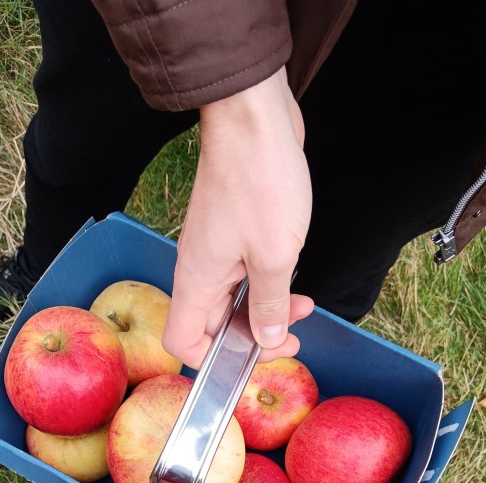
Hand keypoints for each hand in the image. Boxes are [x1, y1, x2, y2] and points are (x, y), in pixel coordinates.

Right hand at [162, 68, 313, 368]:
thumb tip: (268, 338)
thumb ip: (270, 305)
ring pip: (232, 301)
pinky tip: (292, 277)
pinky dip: (267, 285)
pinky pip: (242, 275)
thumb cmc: (259, 180)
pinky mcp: (230, 233)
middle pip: (213, 326)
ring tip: (302, 306)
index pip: (183, 342)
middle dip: (255, 336)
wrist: (253, 118)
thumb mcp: (275, 257)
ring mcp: (213, 251)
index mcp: (197, 282)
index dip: (214, 361)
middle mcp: (198, 270)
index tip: (254, 357)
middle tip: (293, 336)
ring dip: (267, 309)